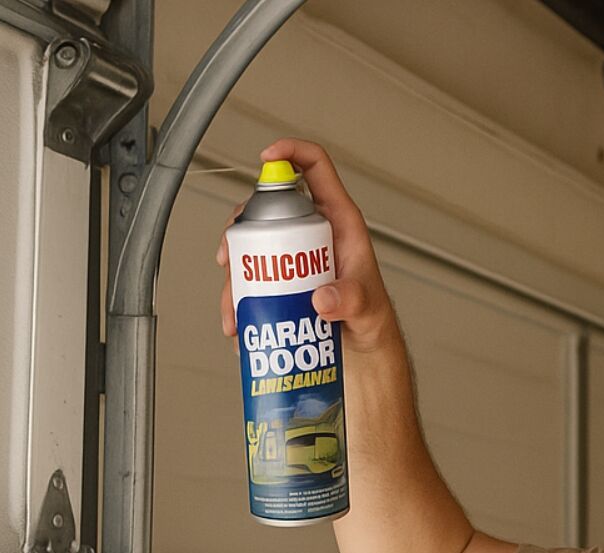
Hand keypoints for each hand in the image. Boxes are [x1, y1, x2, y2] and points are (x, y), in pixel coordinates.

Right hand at [216, 138, 403, 355]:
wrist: (364, 349)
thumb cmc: (372, 317)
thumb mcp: (367, 308)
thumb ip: (351, 300)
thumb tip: (322, 299)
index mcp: (338, 220)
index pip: (315, 168)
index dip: (291, 152)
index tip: (267, 156)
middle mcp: (312, 230)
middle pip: (267, 207)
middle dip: (240, 229)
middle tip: (230, 258)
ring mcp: (294, 253)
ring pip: (252, 243)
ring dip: (234, 273)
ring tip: (234, 310)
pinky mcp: (281, 278)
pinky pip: (251, 276)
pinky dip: (239, 297)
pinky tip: (238, 322)